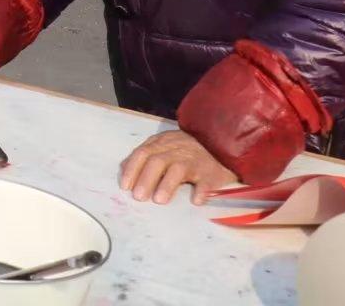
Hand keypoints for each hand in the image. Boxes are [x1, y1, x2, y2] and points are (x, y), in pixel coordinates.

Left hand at [119, 130, 236, 204]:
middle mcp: (177, 150)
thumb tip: (123, 168)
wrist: (221, 145)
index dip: (133, 169)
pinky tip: (196, 201)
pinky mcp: (212, 172)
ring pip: (179, 169)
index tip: (125, 186)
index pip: (143, 153)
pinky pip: (207, 181)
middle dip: (146, 179)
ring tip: (159, 200)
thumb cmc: (187, 150)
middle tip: (138, 197)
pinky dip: (201, 191)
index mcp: (163, 143)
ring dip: (167, 185)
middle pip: (158, 161)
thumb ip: (146, 154)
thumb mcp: (165, 146)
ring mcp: (195, 160)